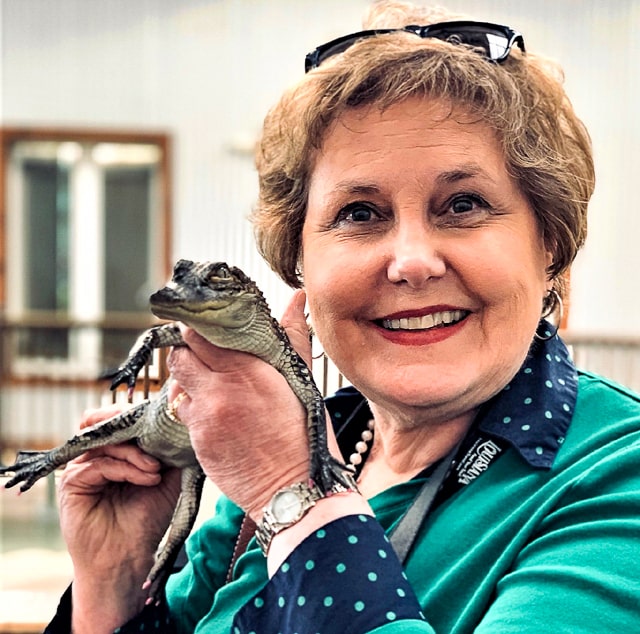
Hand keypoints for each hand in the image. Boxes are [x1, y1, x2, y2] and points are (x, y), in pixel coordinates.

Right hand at [57, 405, 181, 628]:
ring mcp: (82, 467)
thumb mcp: (167, 477)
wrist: (129, 558)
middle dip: (138, 428)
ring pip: (107, 442)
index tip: (168, 421)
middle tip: (161, 438)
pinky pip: (99, 463)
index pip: (123, 419)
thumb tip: (180, 421)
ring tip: (156, 470)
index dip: (143, 417)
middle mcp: (96, 455)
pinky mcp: (72, 482)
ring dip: (137, 453)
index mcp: (116, 451)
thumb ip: (168, 449)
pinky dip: (126, 467)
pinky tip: (148, 478)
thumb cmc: (148, 519)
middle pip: (111, 423)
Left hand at [167, 290, 337, 518]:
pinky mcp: (197, 442)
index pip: (202, 333)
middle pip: (181, 352)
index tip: (208, 326)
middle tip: (204, 352)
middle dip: (190, 349)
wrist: (296, 490)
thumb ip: (292, 336)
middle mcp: (221, 389)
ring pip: (177, 382)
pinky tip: (216, 412)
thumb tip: (296, 298)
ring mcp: (206, 417)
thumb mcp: (302, 380)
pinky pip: (183, 413)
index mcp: (250, 370)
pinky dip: (194, 406)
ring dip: (188, 377)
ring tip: (210, 383)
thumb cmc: (306, 434)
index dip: (201, 327)